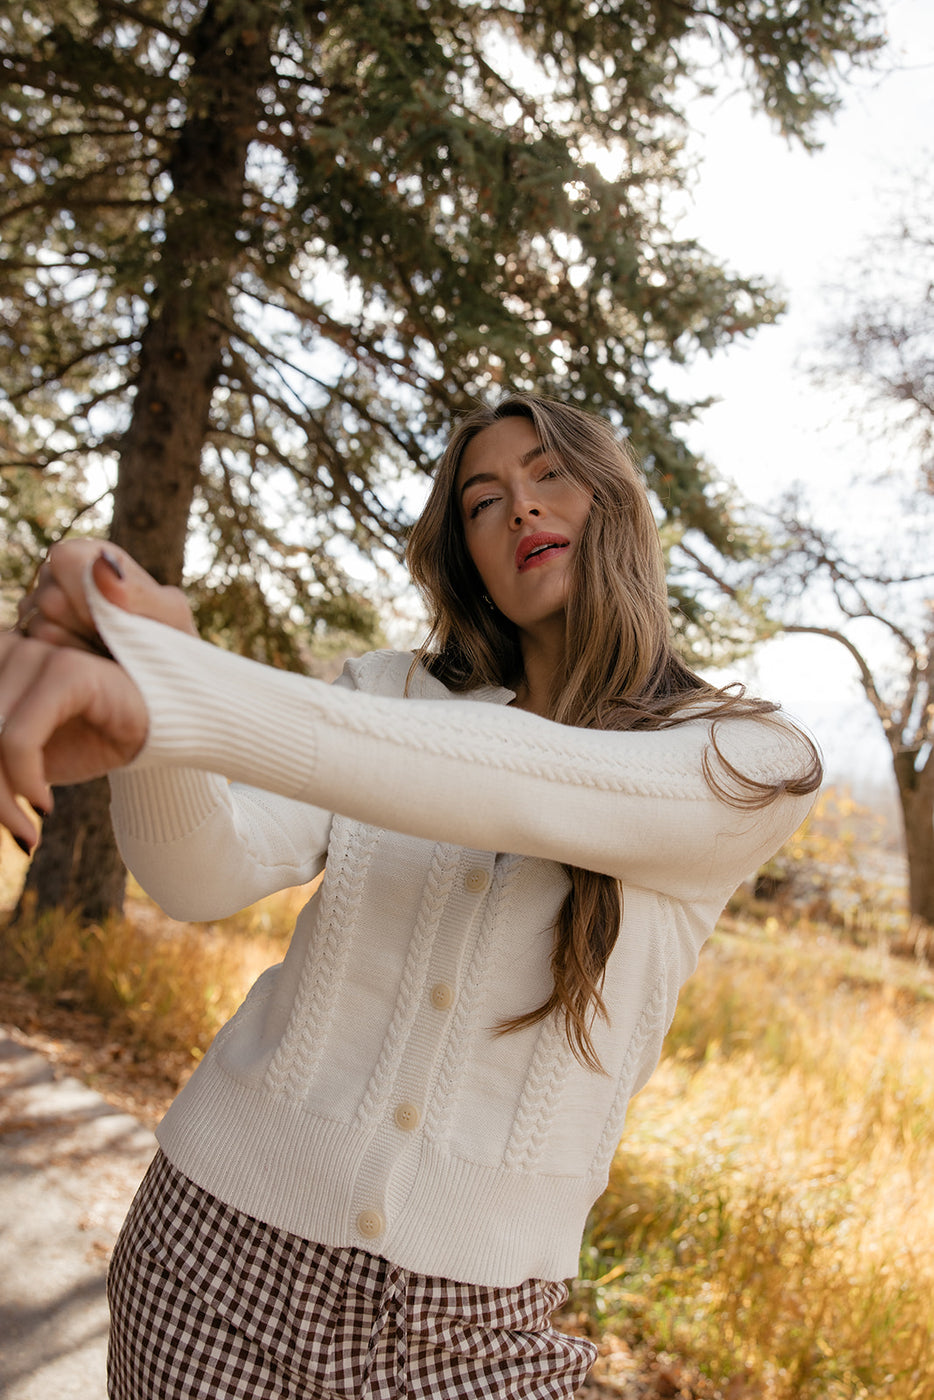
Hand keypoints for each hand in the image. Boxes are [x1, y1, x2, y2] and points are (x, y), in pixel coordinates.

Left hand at [0, 632, 147, 851]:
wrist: (156, 730)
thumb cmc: (86, 740)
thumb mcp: (22, 760)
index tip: (2, 811)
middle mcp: (9, 645)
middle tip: (16, 830)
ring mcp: (38, 652)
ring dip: (2, 795)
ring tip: (27, 827)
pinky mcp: (67, 670)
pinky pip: (18, 738)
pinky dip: (24, 778)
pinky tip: (45, 804)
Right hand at [16, 540, 197, 652]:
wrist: (164, 678)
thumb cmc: (171, 639)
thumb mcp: (170, 616)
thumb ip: (140, 591)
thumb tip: (102, 566)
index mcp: (92, 556)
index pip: (65, 560)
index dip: (88, 593)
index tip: (119, 619)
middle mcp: (59, 578)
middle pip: (48, 599)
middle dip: (88, 626)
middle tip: (118, 640)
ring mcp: (40, 611)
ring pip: (41, 630)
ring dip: (80, 648)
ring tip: (109, 653)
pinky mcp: (33, 643)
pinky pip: (39, 655)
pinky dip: (69, 665)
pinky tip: (92, 664)